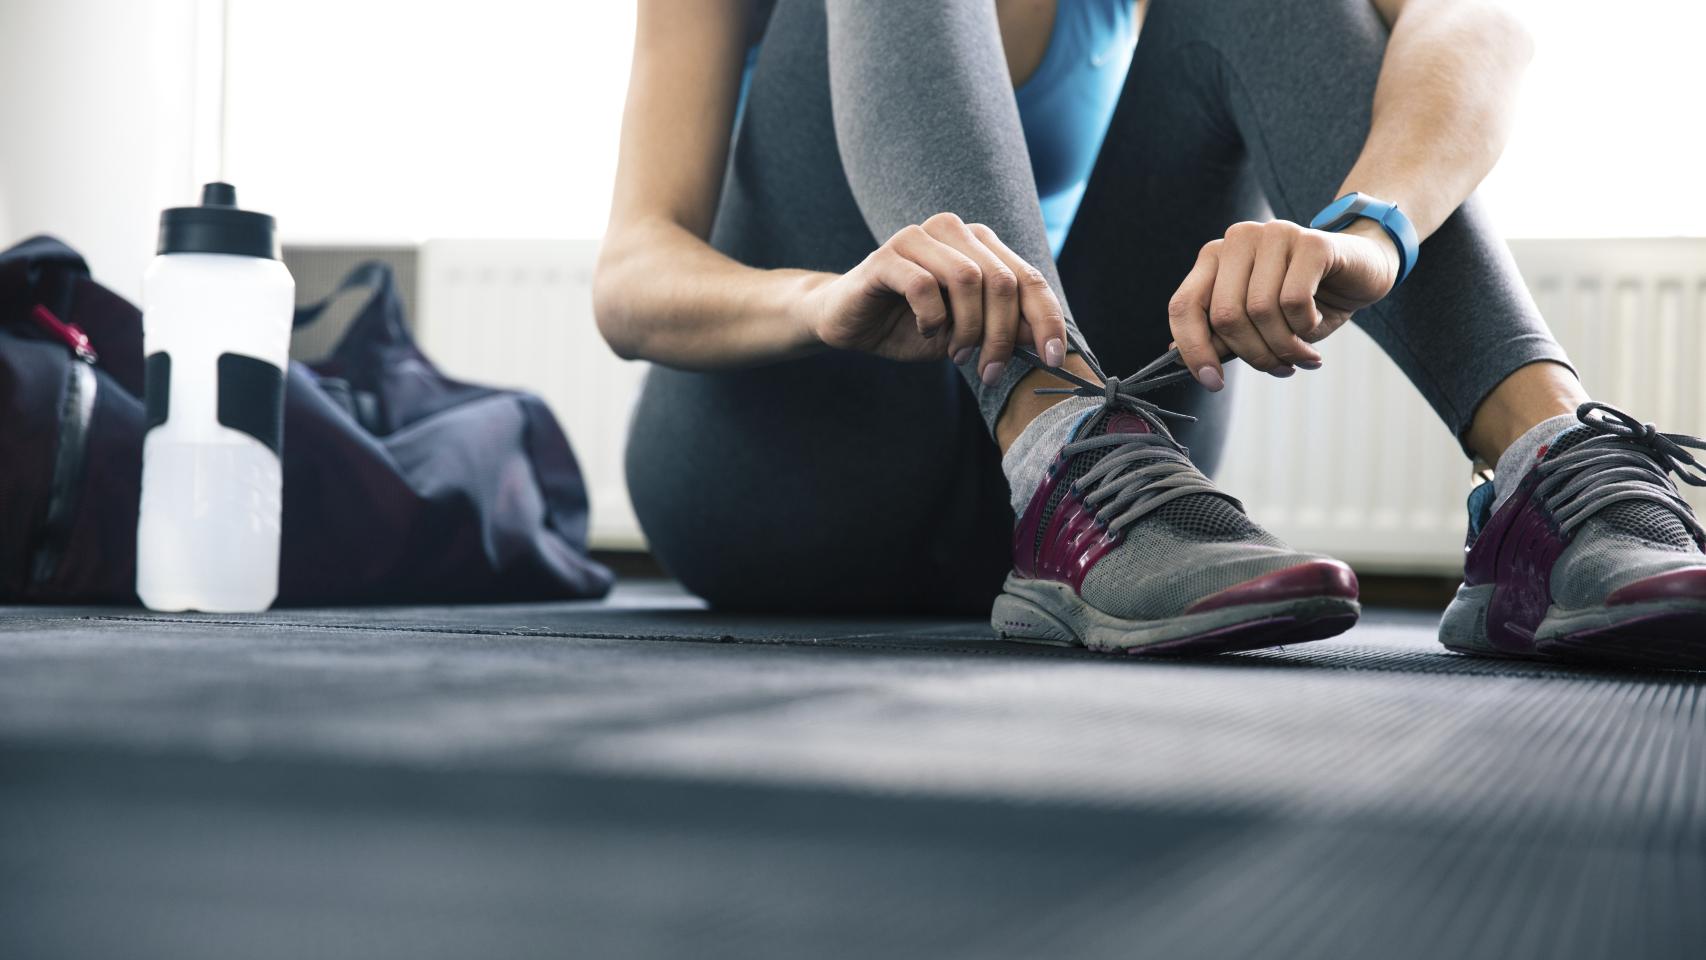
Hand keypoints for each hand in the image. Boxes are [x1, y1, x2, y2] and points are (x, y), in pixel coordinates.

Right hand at [799, 212, 1069, 382]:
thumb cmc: (910, 325)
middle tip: (989, 370)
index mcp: (979, 245)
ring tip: (956, 352)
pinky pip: (924, 285)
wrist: (850, 323)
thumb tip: (1050, 343)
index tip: (1052, 359)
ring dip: (968, 328)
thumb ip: (1006, 331)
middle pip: (1001, 281)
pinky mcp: (886, 255)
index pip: (1029, 278)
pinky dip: (932, 318)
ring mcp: (919, 238)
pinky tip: (925, 330)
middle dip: (1001, 335)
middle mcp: (953, 231)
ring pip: (967, 278)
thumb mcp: (967, 334)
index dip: (1046, 319)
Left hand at [1167, 219, 1399, 389]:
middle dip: (1253, 354)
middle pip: (1225, 315)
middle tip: (1279, 368)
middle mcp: (1238, 239)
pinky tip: (1315, 325)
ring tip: (1302, 356)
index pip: (1183, 306)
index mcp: (1215, 257)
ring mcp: (1275, 234)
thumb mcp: (1258, 324)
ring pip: (1261, 311)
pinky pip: (1294, 301)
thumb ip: (1220, 335)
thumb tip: (1176, 357)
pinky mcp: (1312, 242)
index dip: (1193, 350)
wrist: (1363, 270)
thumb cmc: (1306, 299)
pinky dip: (1305, 327)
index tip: (1212, 383)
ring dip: (1284, 347)